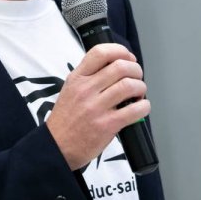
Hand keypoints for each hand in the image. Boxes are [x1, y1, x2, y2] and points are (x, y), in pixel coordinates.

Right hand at [45, 43, 150, 170]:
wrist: (56, 148)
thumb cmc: (66, 120)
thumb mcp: (70, 90)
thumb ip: (89, 77)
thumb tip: (118, 67)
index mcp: (77, 78)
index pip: (100, 52)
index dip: (120, 51)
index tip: (128, 58)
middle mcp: (86, 90)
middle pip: (120, 67)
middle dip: (136, 70)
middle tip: (137, 78)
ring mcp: (96, 108)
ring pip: (129, 86)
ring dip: (141, 88)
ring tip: (138, 94)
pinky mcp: (107, 125)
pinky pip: (135, 110)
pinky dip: (144, 107)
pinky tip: (140, 108)